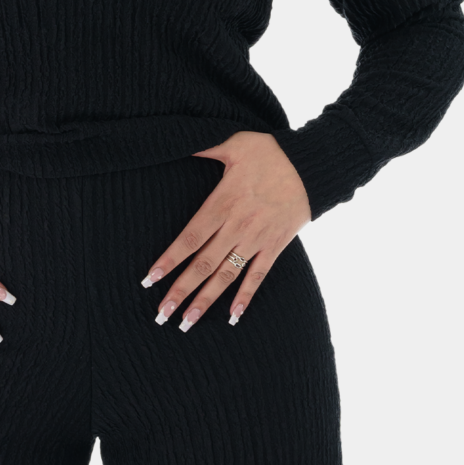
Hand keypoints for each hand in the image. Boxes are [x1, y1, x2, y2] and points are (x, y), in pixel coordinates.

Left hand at [143, 131, 310, 330]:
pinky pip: (258, 277)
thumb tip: (175, 141)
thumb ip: (204, 146)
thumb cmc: (272, 152)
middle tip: (162, 314)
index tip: (149, 279)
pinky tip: (232, 318)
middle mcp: (237, 227)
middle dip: (181, 291)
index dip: (169, 260)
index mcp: (222, 203)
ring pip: (226, 276)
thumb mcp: (234, 142)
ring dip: (206, 301)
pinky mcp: (275, 247)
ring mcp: (256, 240)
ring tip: (187, 323)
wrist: (314, 166)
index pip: (189, 238)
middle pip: (203, 264)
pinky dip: (245, 298)